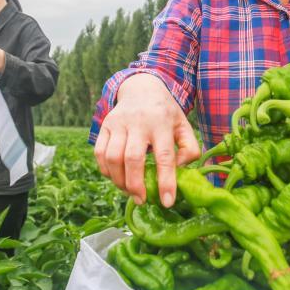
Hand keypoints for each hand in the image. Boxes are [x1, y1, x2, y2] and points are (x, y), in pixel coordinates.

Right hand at [93, 74, 200, 207]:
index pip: (164, 156)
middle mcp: (138, 121)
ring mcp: (118, 122)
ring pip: (112, 157)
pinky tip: (116, 178)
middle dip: (136, 185)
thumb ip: (189, 148)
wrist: (142, 87)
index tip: (167, 202)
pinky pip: (99, 152)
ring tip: (129, 191)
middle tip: (142, 200)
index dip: (166, 181)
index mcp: (162, 122)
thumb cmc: (165, 113)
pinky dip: (105, 170)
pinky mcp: (105, 125)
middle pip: (133, 158)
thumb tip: (180, 170)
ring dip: (119, 180)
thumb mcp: (184, 125)